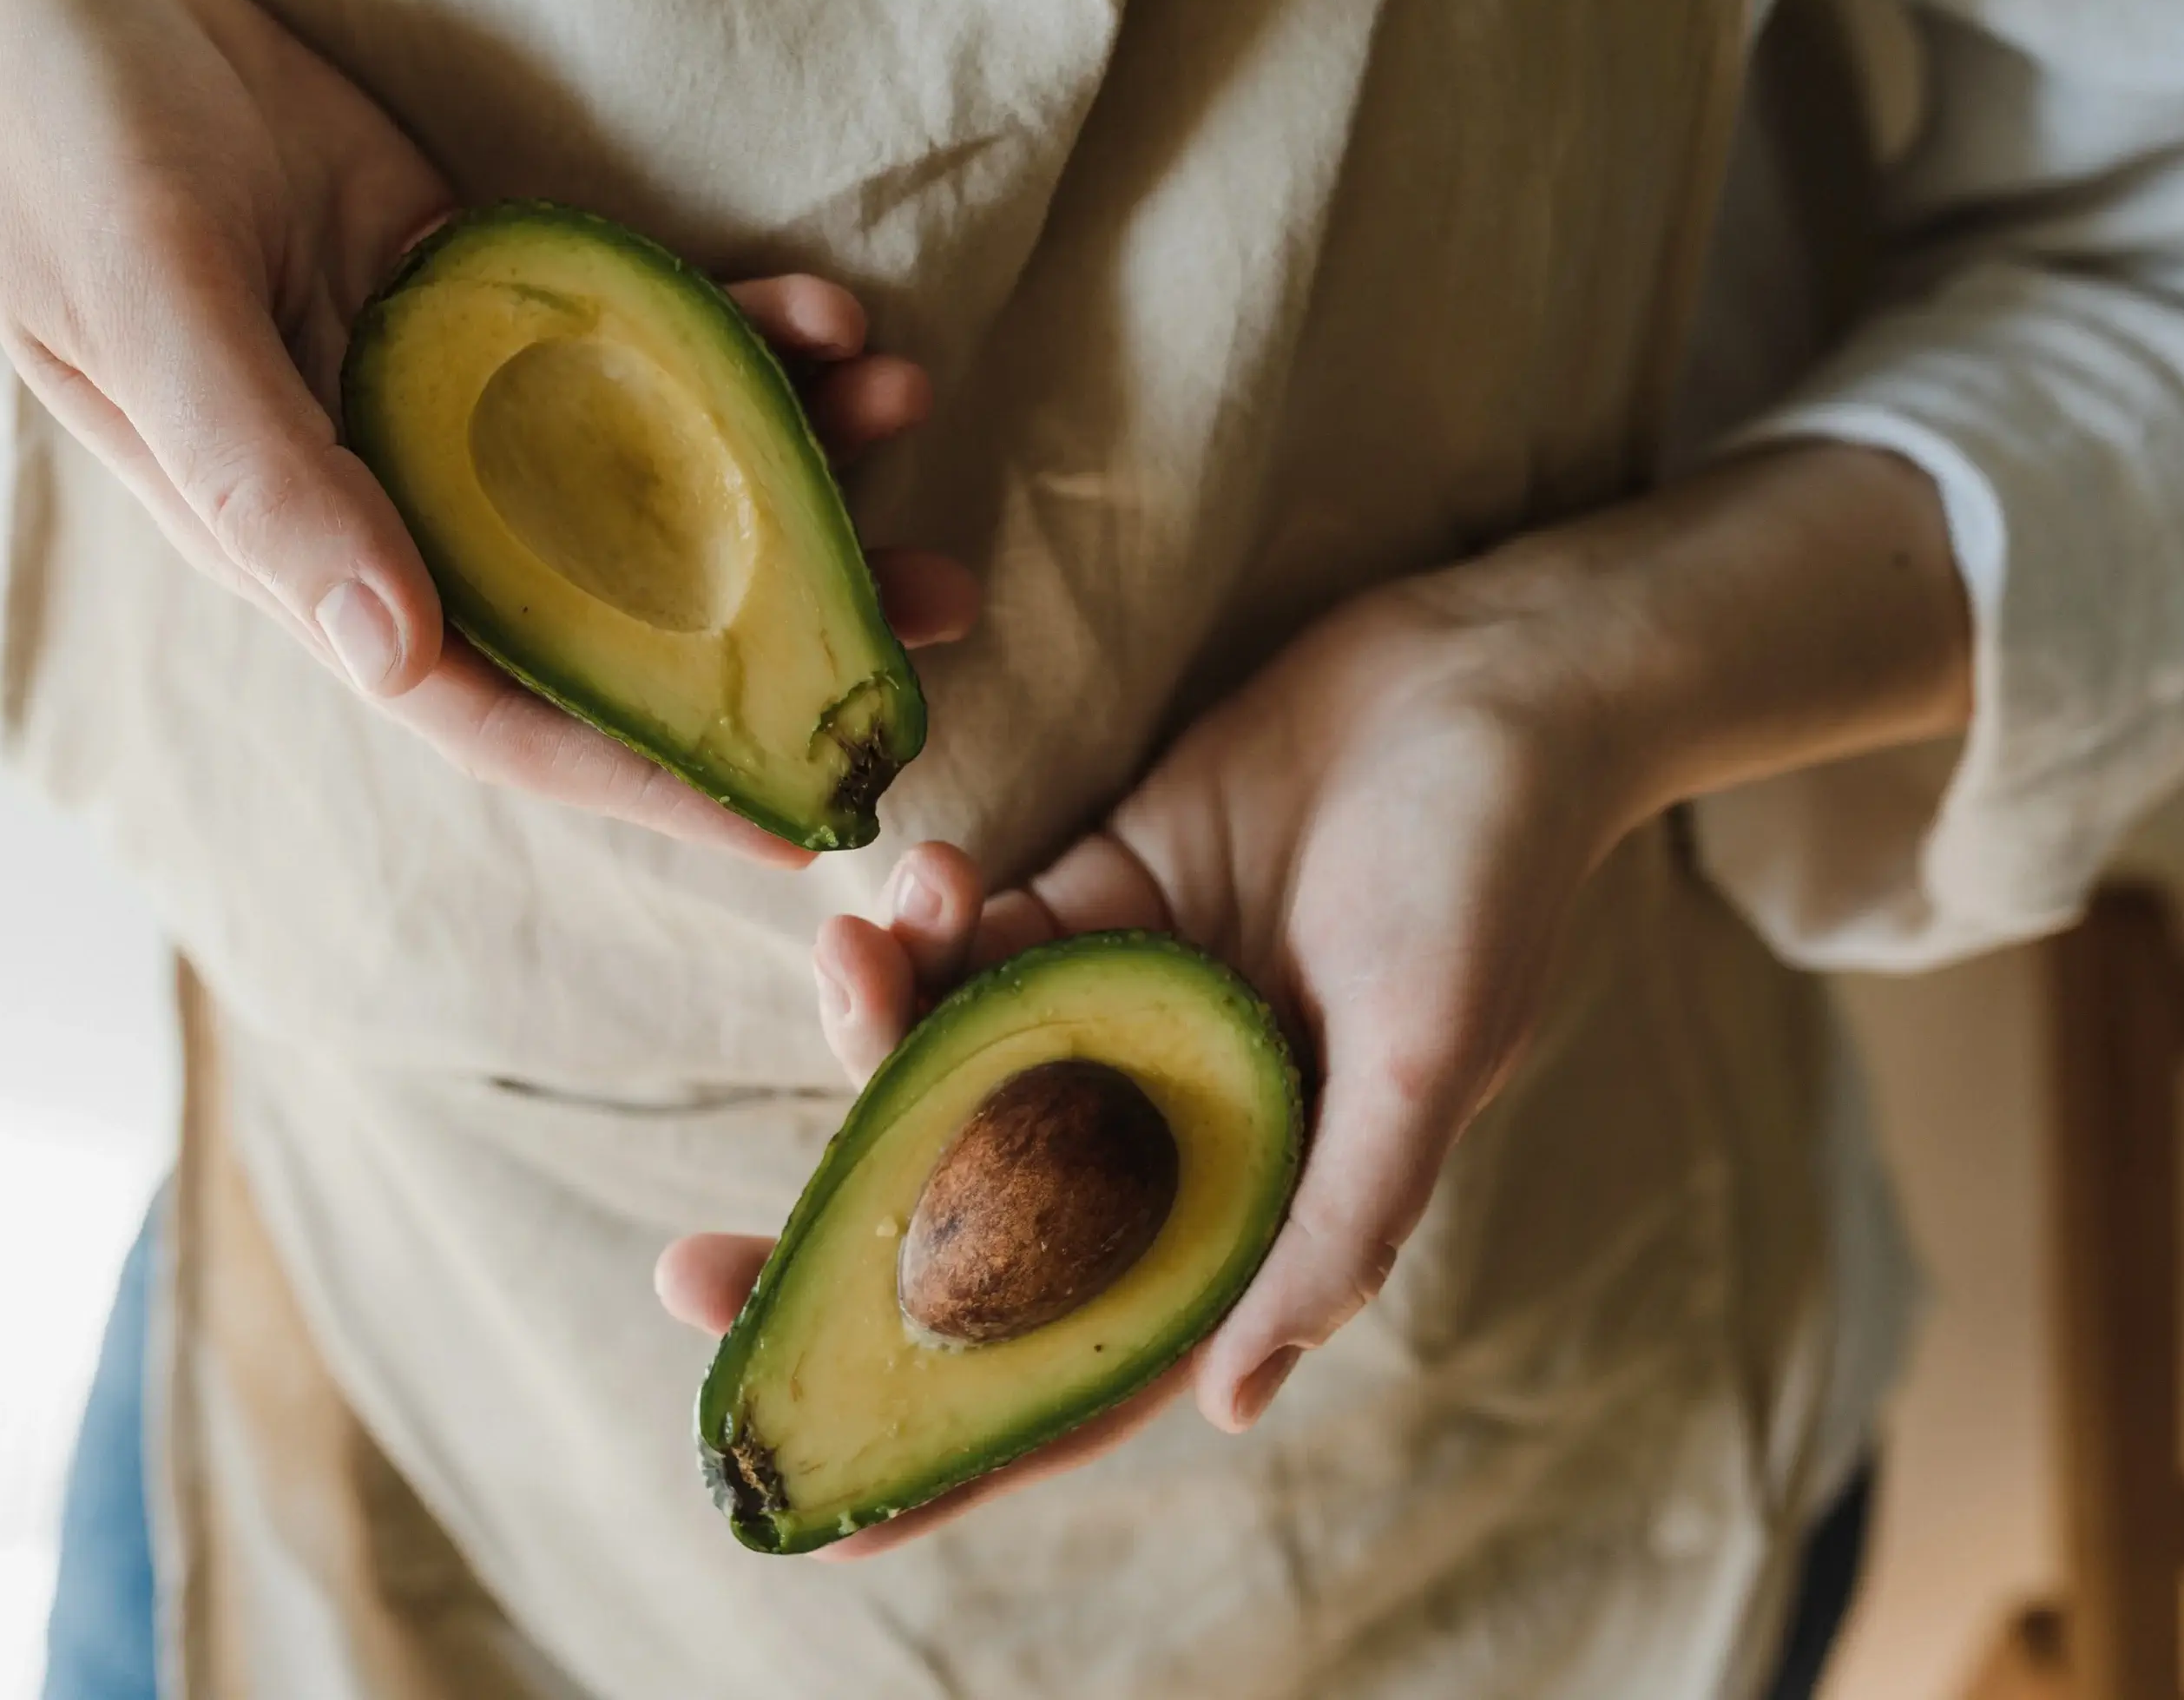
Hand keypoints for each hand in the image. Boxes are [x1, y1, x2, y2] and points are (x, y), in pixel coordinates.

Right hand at [0, 0, 973, 864]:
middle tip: (935, 612)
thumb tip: (392, 652)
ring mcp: (464, 406)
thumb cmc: (69, 163)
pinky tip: (831, 314)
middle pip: (616, 608)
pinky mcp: (502, 306)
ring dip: (790, 461)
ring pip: (655, 476)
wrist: (54, 6)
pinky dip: (742, 334)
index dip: (644, 774)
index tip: (788, 821)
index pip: (499, 704)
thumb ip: (266, 482)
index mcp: (316, 554)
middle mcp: (408, 501)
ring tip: (911, 409)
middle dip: (778, 624)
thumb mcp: (152, 313)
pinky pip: (645, 346)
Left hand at [660, 443, 1973, 1552]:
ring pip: (949, 1079)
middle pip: (981, 1231)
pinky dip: (922, 927)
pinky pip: (967, 949)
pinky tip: (926, 876)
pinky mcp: (1090, 903)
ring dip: (872, 1038)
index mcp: (1253, 1196)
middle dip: (837, 1259)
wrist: (1492, 679)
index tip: (820, 1504)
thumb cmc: (1489, 875)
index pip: (1091, 1350)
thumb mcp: (1429, 1061)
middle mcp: (1169, 1126)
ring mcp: (1119, 1016)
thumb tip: (1232, 1403)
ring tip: (856, 954)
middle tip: (691, 1272)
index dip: (963, 1436)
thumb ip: (1336, 1223)